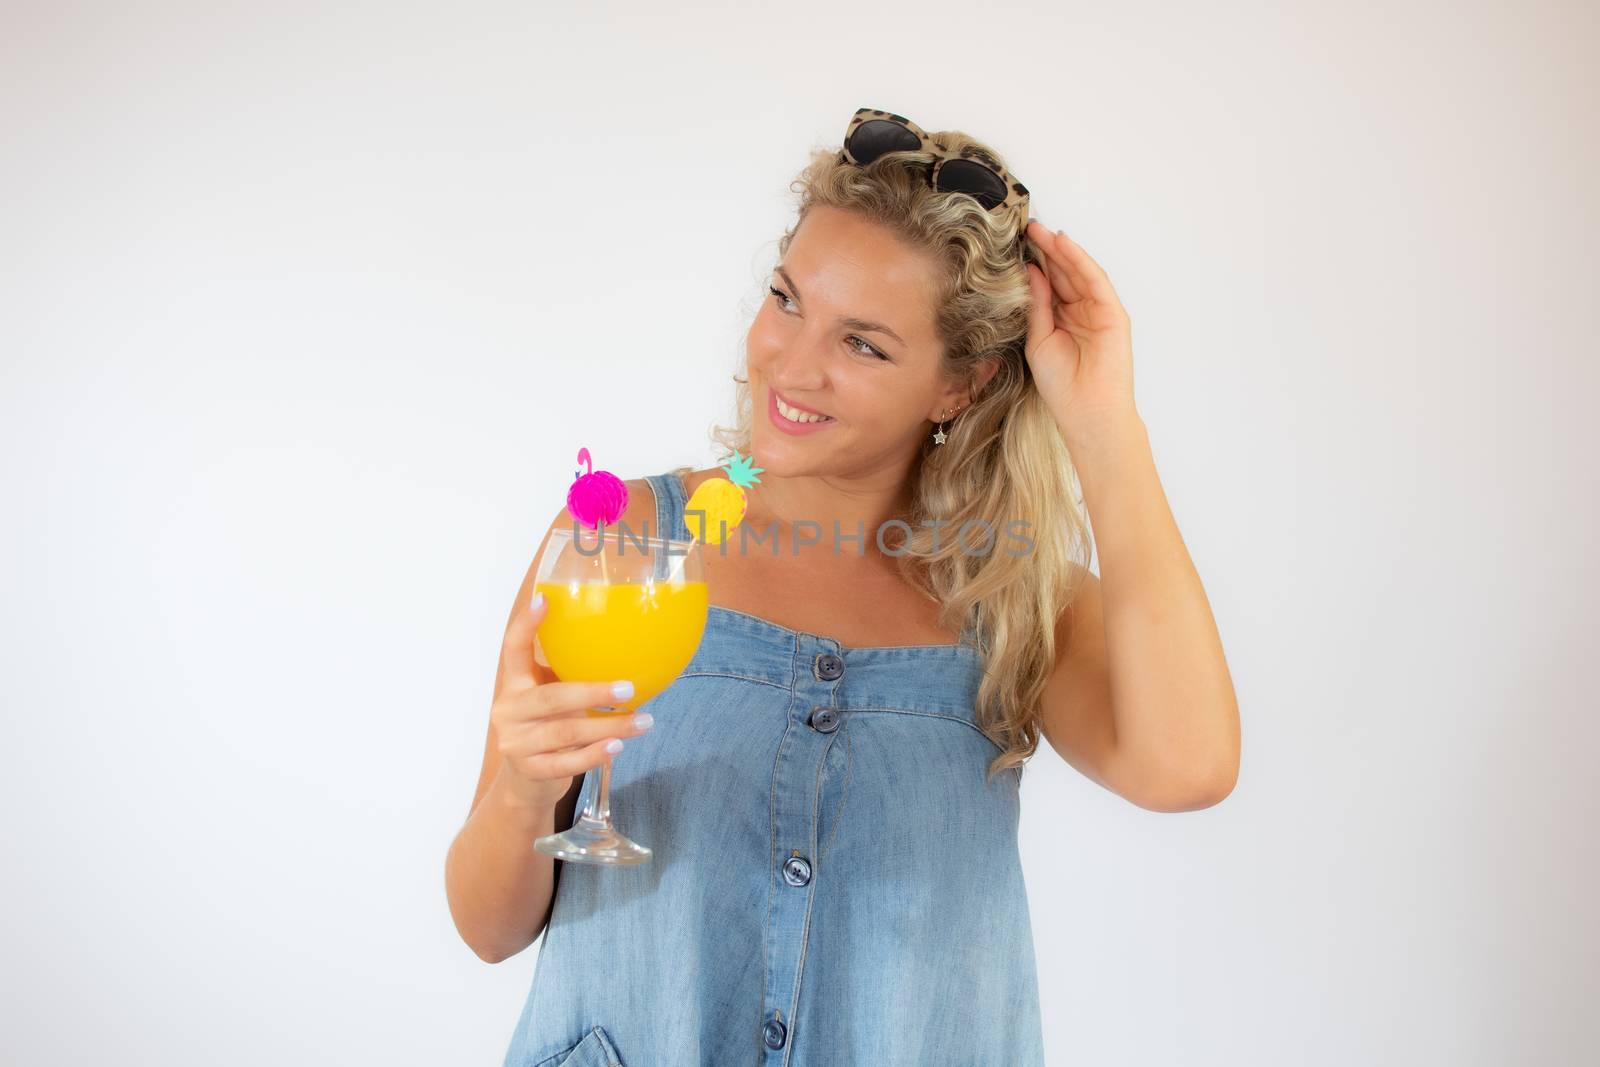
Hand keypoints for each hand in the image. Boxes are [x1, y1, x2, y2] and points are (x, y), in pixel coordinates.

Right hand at [490, 592, 653, 811]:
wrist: (526, 779)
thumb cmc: (548, 724)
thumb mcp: (551, 694)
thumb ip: (570, 673)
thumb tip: (627, 644)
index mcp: (514, 683)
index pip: (513, 649)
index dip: (526, 624)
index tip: (544, 599)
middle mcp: (509, 710)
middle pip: (551, 698)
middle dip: (592, 693)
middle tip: (628, 689)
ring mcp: (517, 742)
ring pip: (566, 732)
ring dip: (609, 727)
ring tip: (643, 722)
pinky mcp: (530, 770)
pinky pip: (566, 763)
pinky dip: (594, 754)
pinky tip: (618, 746)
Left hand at [1021, 220, 1137, 436]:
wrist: (1087, 412)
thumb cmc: (1062, 385)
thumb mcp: (1038, 339)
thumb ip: (1036, 305)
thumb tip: (1029, 271)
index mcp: (1062, 320)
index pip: (1048, 285)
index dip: (1034, 264)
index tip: (1014, 245)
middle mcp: (1081, 312)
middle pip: (1062, 274)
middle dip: (1045, 250)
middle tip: (1025, 227)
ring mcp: (1098, 311)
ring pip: (1078, 273)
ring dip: (1060, 250)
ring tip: (1039, 231)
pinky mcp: (1113, 313)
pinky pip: (1094, 281)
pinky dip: (1079, 261)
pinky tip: (1063, 245)